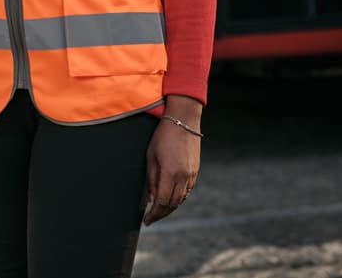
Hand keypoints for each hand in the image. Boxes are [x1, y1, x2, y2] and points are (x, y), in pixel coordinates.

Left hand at [142, 104, 200, 225]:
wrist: (183, 121)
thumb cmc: (162, 136)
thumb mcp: (151, 156)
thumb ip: (152, 179)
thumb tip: (152, 199)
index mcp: (171, 173)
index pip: (162, 202)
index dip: (154, 214)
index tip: (146, 220)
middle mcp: (184, 177)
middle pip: (173, 204)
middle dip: (161, 214)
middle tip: (151, 219)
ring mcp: (192, 175)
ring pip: (181, 199)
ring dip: (170, 208)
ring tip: (158, 211)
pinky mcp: (195, 172)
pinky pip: (187, 191)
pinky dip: (178, 199)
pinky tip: (170, 199)